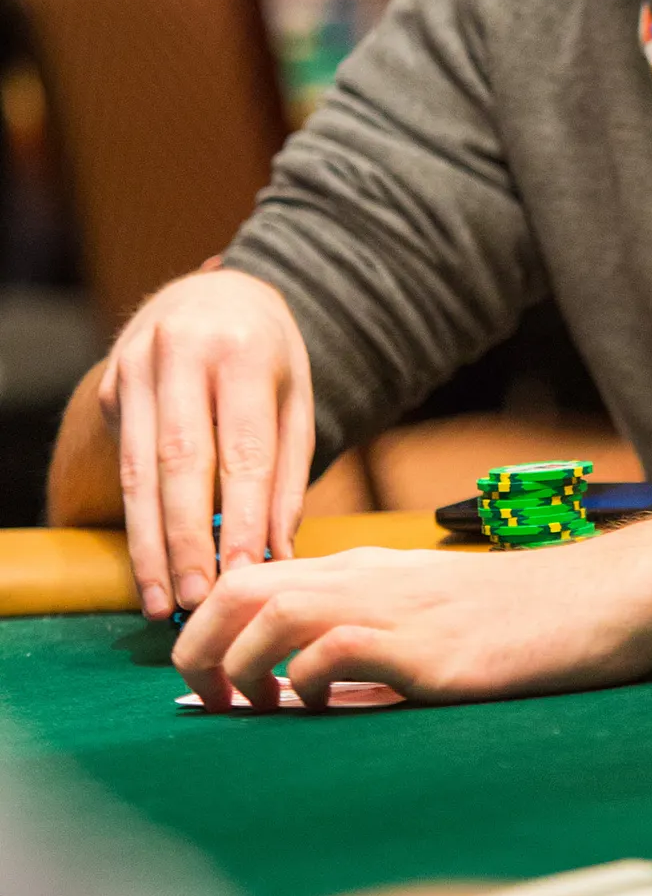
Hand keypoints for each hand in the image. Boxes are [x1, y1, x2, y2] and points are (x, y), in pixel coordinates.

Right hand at [102, 267, 313, 622]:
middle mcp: (183, 351)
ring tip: (160, 600)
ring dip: (148, 543)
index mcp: (244, 351)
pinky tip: (148, 560)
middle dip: (187, 539)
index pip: (243, 448)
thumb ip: (287, 475)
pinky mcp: (112, 384)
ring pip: (139, 469)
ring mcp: (137, 365)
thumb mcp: (295, 399)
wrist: (214, 294)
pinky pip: (124, 459)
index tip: (245, 574)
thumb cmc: (267, 357)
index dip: (242, 517)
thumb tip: (278, 555)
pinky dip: (137, 517)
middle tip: (195, 600)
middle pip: (181, 461)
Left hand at [172, 523, 651, 709]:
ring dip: (240, 667)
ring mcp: (400, 609)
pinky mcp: (431, 648)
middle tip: (209, 705)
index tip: (208, 685)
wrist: (612, 596)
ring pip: (274, 611)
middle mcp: (371, 578)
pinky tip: (318, 709)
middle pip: (242, 586)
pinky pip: (336, 648)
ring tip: (252, 713)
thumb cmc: (532, 619)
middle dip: (199, 647)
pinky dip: (305, 681)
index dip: (207, 629)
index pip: (254, 576)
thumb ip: (374, 649)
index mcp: (369, 571)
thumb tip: (308, 700)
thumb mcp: (438, 621)